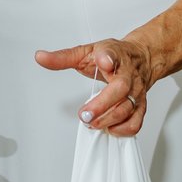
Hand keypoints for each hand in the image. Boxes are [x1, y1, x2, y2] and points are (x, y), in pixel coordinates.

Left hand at [34, 38, 156, 136]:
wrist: (142, 57)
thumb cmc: (113, 55)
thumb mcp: (86, 52)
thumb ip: (63, 57)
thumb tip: (40, 57)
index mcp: (113, 55)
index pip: (112, 54)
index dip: (108, 58)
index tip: (104, 61)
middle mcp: (128, 74)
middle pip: (120, 89)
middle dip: (101, 105)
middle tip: (84, 114)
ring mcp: (136, 91)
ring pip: (127, 109)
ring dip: (107, 119)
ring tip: (91, 122)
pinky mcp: (141, 105)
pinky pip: (136, 122)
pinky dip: (122, 130)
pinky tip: (108, 128)